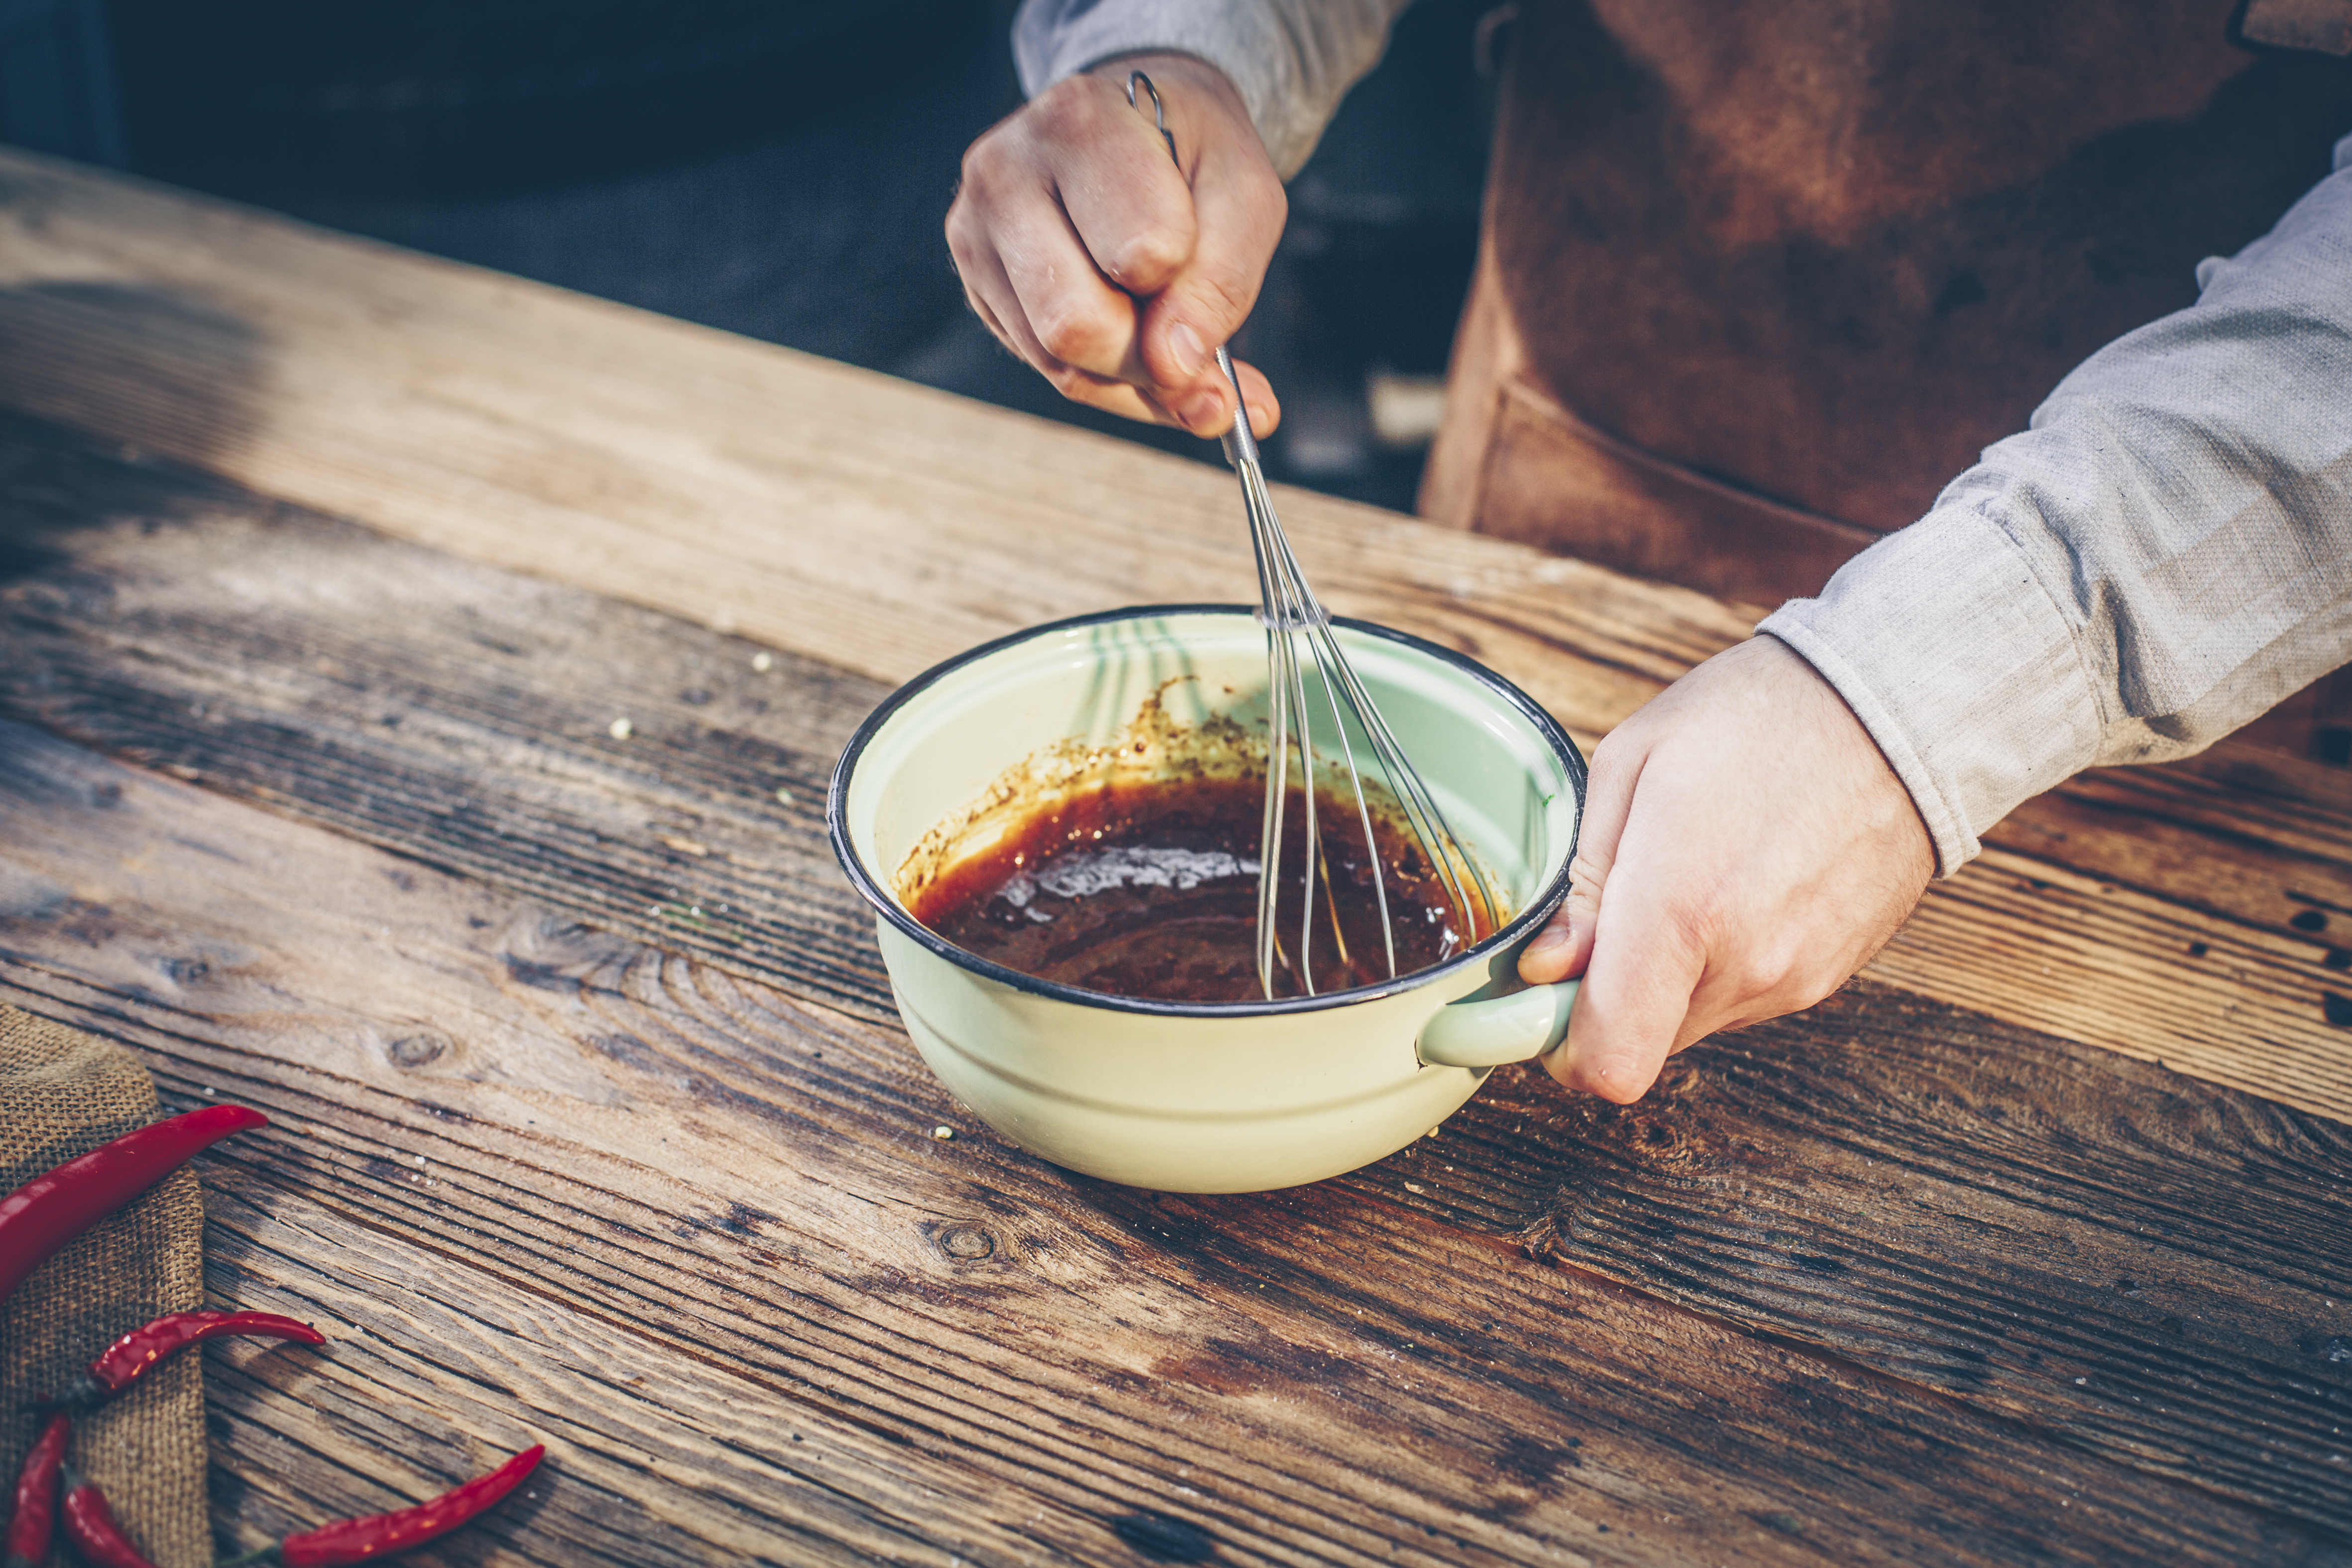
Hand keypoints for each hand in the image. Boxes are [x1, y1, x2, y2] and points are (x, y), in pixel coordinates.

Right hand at [946, 53, 1285, 439]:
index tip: (1207, 263)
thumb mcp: (1246, 195)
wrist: (1139, 120)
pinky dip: (1107, 376)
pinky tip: (1133, 336)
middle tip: (1194, 337)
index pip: (1139, 257)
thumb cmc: (1195, 152)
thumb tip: (1170, 369)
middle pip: (1074, 326)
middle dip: (1151, 356)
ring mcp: (975, 231)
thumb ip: (1222, 282)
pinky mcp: (975, 282)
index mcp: (1078, 124)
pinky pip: (1047, 369)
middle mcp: (1004, 174)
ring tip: (1172, 337)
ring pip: (1058, 363)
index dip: (1191, 286)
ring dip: (1133, 375)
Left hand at [1518, 636, 1935, 1101]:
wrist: (1895, 708)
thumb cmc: (1756, 718)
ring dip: (1666, 977)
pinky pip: (1744, 999)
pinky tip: (1735, 887)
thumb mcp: (1630, 767)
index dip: (1561, 1045)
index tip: (1545, 997)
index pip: (1608, 1061)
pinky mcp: (1829, 976)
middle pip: (1639, 1043)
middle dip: (1608, 995)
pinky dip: (1720, 964)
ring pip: (1689, 1023)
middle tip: (1613, 912)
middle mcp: (1743, 964)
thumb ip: (1580, 884)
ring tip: (1688, 879)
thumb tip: (1546, 968)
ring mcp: (1795, 977)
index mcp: (1679, 910)